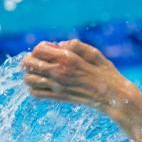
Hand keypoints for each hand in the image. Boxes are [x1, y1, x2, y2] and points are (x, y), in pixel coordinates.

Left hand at [21, 40, 138, 116]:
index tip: (51, 51)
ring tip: (41, 73)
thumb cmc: (106, 73)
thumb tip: (59, 44)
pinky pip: (36, 94)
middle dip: (31, 60)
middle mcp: (59, 73)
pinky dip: (34, 88)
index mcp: (67, 59)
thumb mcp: (94, 53)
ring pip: (28, 79)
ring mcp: (58, 87)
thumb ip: (75, 45)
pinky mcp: (59, 98)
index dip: (41, 48)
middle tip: (41, 61)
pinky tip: (44, 84)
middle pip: (28, 64)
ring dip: (31, 74)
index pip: (38, 50)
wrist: (113, 97)